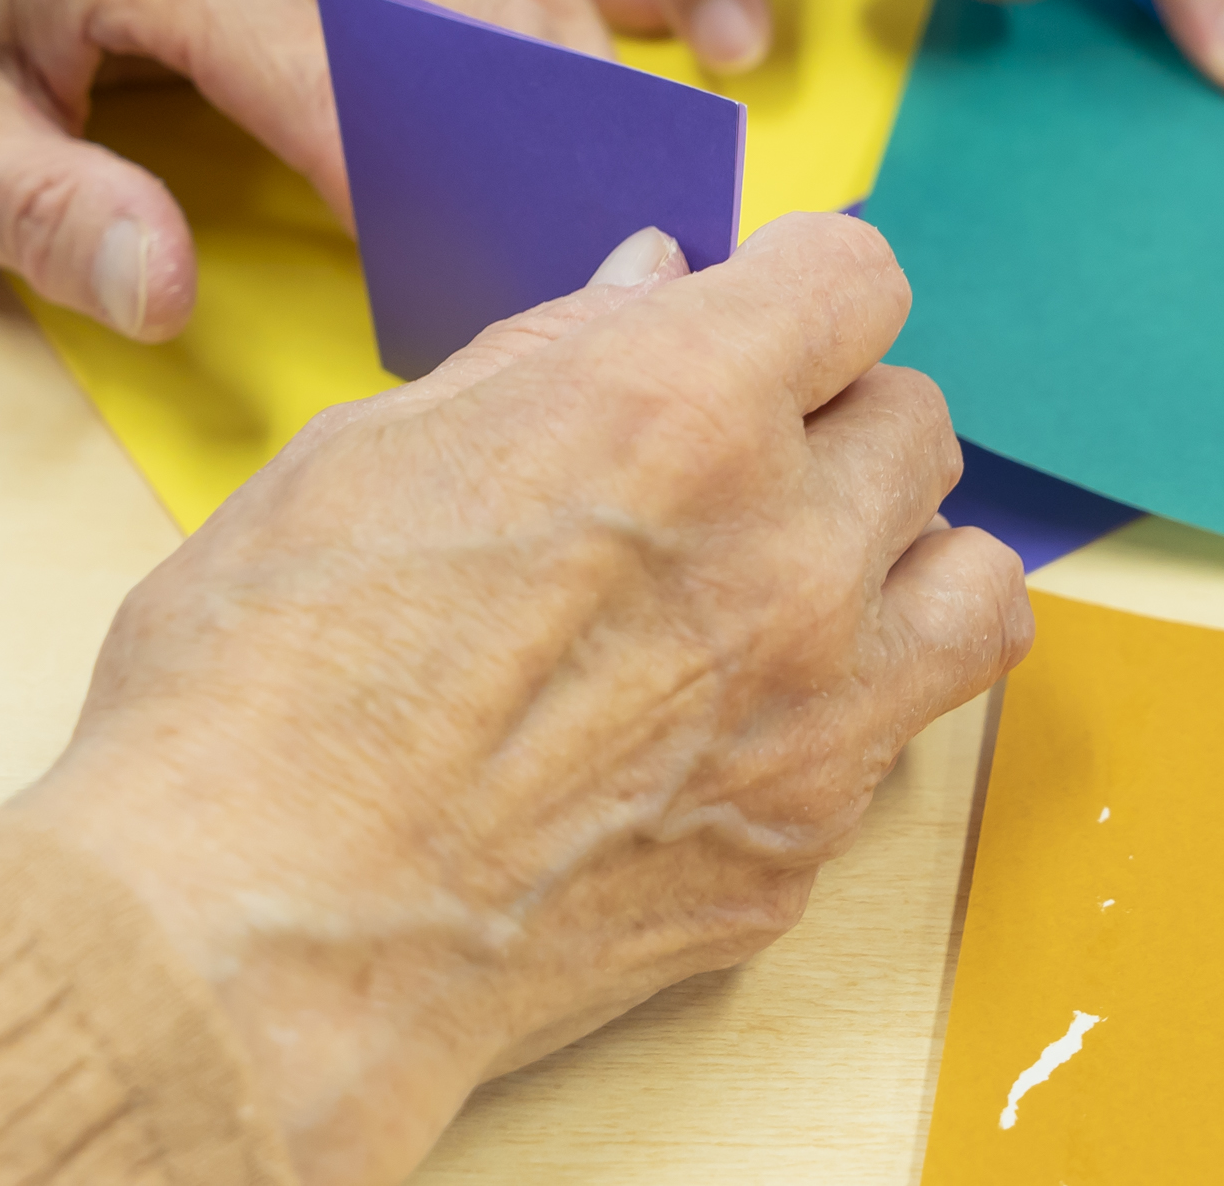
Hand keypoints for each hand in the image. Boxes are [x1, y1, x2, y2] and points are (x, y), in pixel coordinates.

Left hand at [0, 0, 623, 336]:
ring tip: (630, 175)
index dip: (407, 186)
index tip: (480, 284)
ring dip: (557, 63)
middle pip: (436, 9)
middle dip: (520, 134)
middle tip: (598, 246)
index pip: (322, 72)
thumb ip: (46, 212)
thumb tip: (171, 288)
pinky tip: (642, 22)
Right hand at [5, 213, 1031, 1184]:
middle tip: (738, 460)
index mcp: (675, 413)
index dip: (799, 288)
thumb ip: (552, 355)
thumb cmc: (262, 687)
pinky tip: (730, 719)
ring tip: (795, 581)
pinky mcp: (800, 847)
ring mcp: (815, 715)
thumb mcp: (374, 450)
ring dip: (898, 557)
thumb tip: (651, 285)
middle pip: (919, 421)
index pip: (857, 280)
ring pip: (974, 581)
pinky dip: (844, 708)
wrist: (249, 942)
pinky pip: (896, 739)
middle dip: (832, 420)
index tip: (764, 317)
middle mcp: (783, 555)